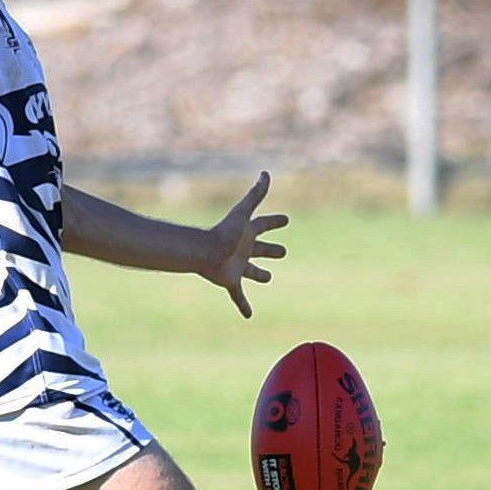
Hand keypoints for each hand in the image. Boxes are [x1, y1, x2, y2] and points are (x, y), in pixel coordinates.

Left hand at [201, 170, 287, 317]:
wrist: (205, 252)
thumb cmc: (225, 232)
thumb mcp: (243, 212)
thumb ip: (255, 194)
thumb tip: (266, 173)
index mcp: (247, 233)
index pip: (264, 224)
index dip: (275, 222)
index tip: (285, 220)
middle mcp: (243, 249)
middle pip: (261, 248)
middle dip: (271, 249)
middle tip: (283, 252)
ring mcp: (238, 266)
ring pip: (252, 271)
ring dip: (260, 274)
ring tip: (268, 278)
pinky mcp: (232, 281)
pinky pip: (239, 295)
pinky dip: (243, 305)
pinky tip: (248, 316)